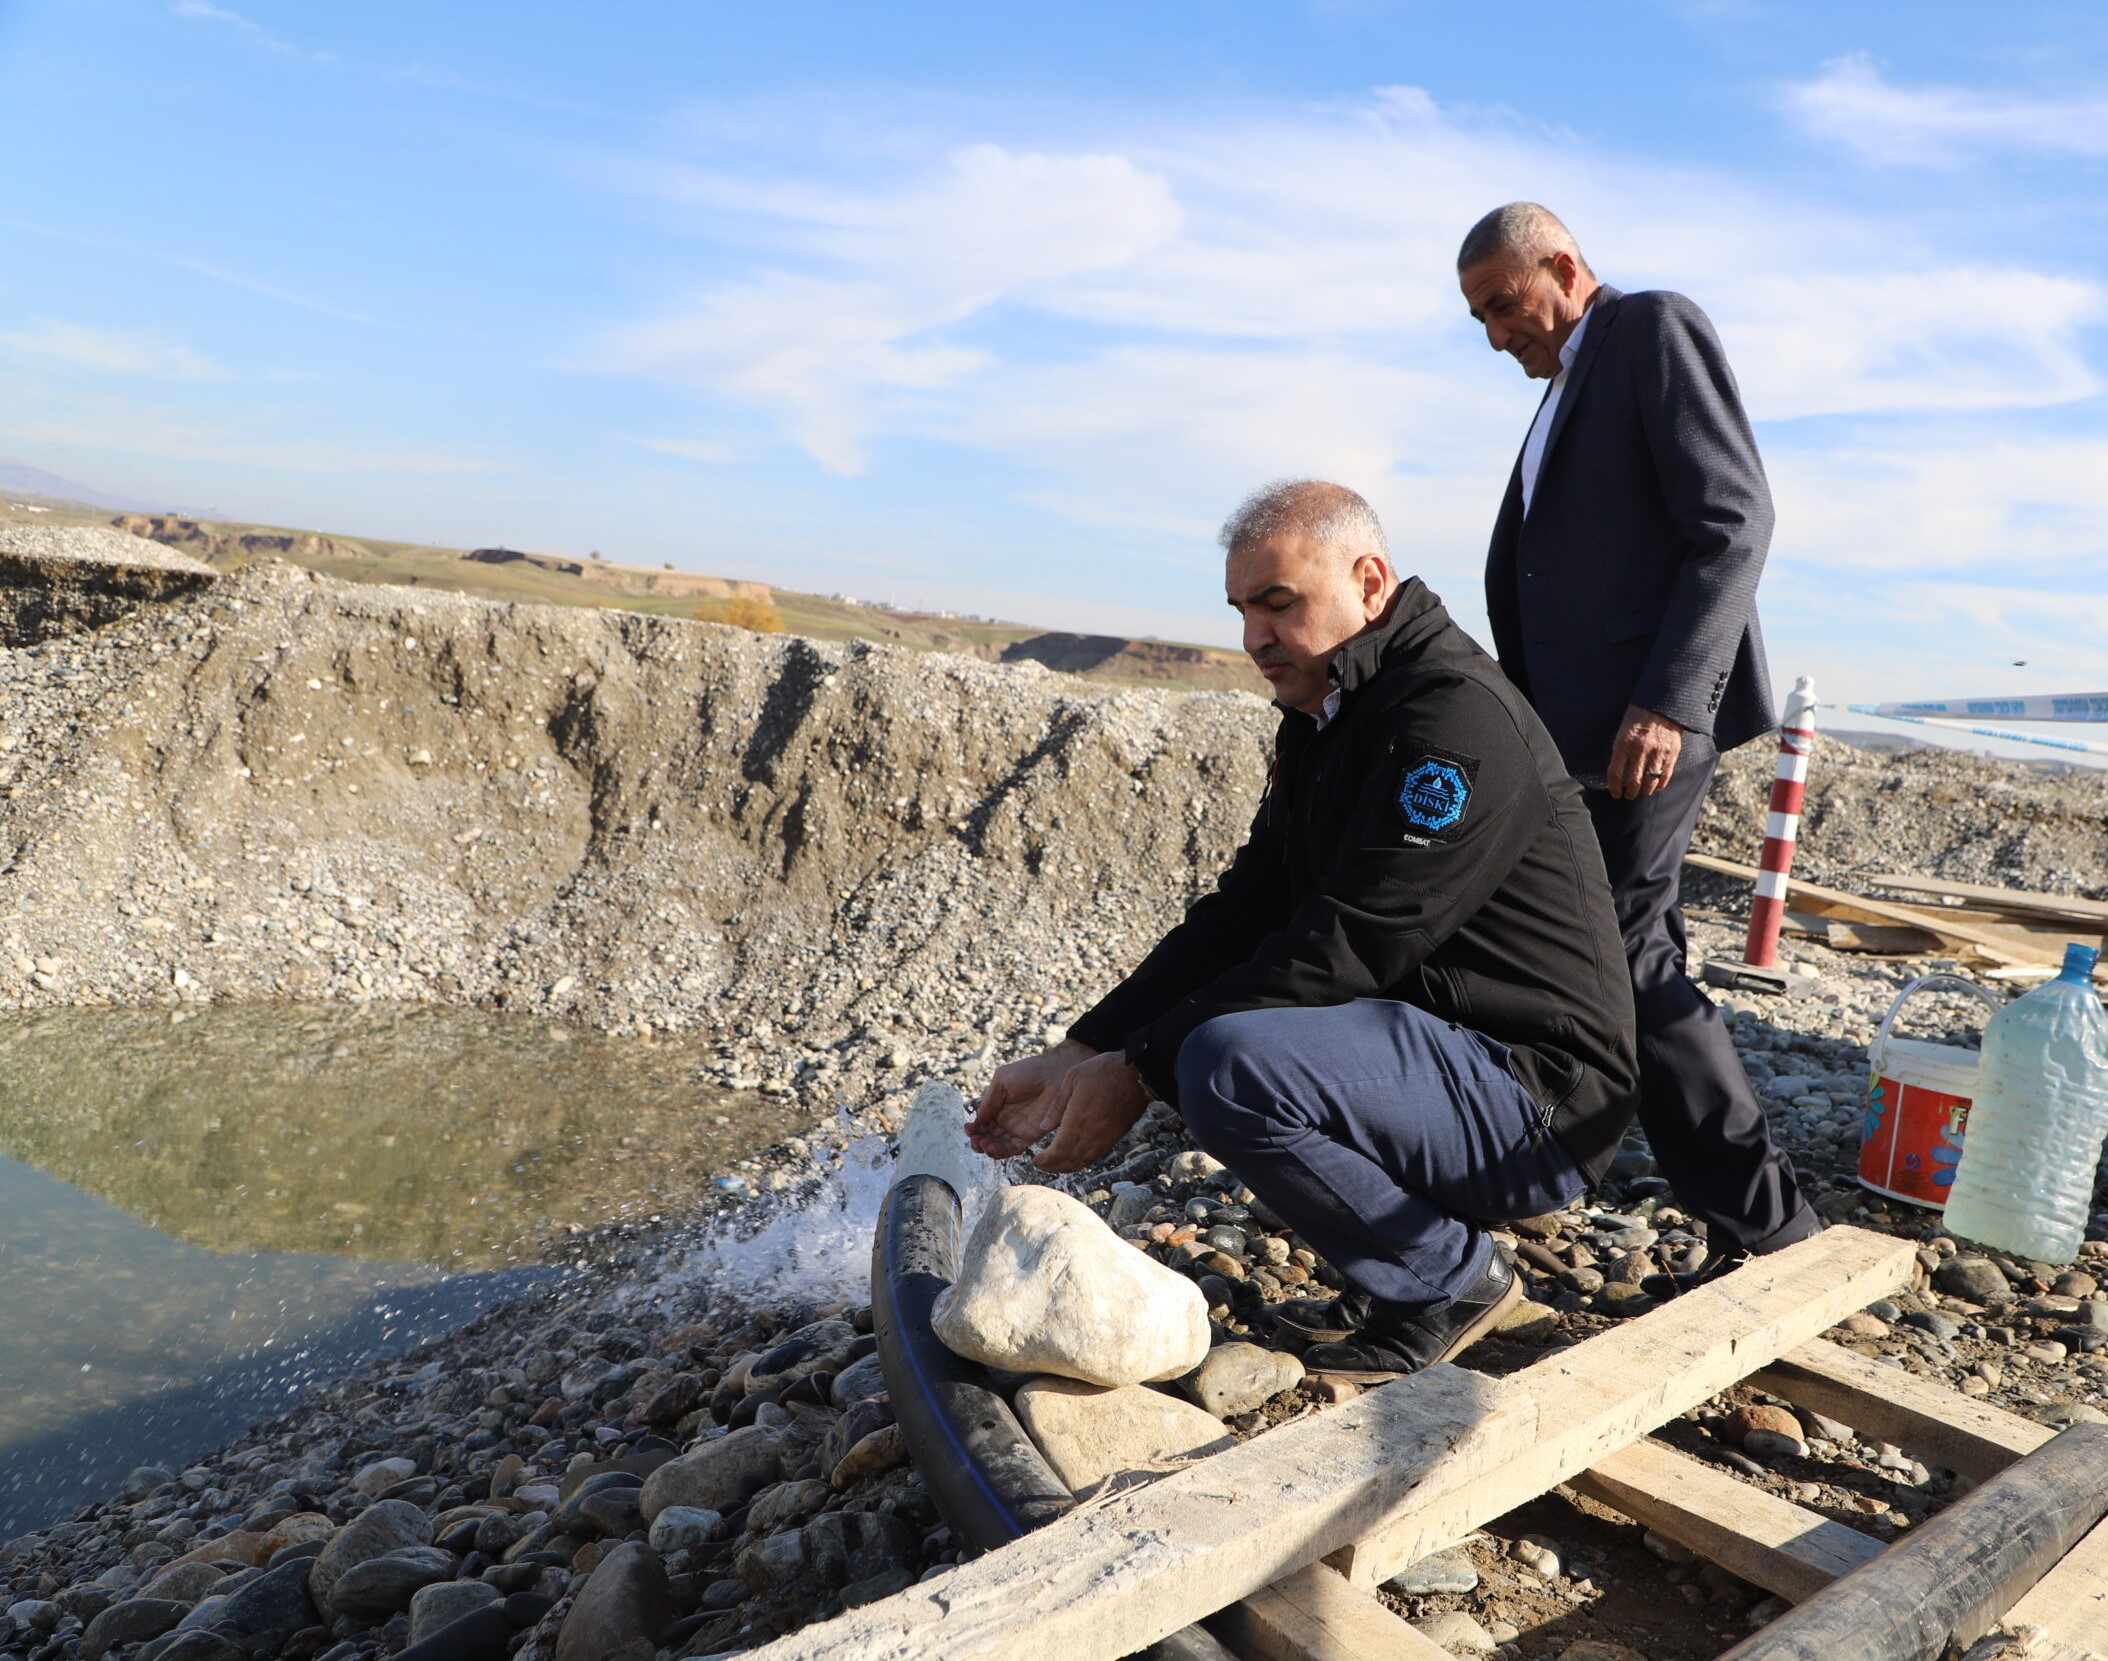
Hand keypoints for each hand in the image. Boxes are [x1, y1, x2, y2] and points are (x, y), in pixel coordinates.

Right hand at [969, 1039, 1094, 1158]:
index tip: (969, 1129)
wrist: (1055, 1074)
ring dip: (988, 1149)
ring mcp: (1018, 1129)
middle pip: (988, 1138)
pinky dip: (1002, 1152)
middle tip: (975, 1140)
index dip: (974, 1129)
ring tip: (984, 1144)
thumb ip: (990, 1100)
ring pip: (998, 1146)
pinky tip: (994, 1147)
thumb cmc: (1030, 1071)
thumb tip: (978, 1120)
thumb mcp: (1003, 1079)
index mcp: (997, 1106)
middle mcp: (1006, 1120)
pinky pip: (1013, 1148)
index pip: (982, 1124)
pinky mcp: (1030, 1136)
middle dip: (978, 1141)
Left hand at [1032, 1050, 1151, 1173]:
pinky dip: (1082, 1160)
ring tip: (1056, 1163)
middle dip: (1053, 1167)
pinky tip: (1076, 1155)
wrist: (1135, 1073)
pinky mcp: (1115, 1137)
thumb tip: (1043, 1127)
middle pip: (1069, 1162)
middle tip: (1042, 1165)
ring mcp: (1105, 1138)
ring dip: (1067, 1167)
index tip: (1036, 1160)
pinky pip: (1096, 1156)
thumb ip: (1056, 1106)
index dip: (1045, 1161)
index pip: (1058, 1152)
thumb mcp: (1072, 1080)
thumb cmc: (1102, 1071)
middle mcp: (1091, 1134)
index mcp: (1077, 1120)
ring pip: (1083, 1162)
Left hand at [1607, 704, 1683, 799]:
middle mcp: (1640, 750)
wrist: (1661, 704)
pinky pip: (1665, 774)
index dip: (1614, 788)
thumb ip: (1620, 752)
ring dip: (1645, 791)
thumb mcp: (1621, 732)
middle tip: (1629, 796)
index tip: (1615, 793)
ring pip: (1650, 781)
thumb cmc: (1637, 718)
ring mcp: (1657, 752)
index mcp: (1623, 744)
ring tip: (1642, 793)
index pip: (1615, 774)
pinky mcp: (1671, 752)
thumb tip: (1617, 774)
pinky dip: (1660, 784)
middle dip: (1630, 793)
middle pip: (1633, 781)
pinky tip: (1656, 788)